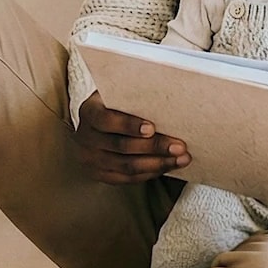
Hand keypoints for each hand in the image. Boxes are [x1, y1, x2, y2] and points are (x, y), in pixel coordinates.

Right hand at [74, 94, 189, 184]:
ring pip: (128, 166)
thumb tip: (166, 89)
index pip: (107, 120)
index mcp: (89, 112)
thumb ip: (134, 94)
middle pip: (122, 146)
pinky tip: (168, 166)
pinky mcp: (100, 175)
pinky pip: (128, 178)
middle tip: (180, 146)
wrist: (95, 126)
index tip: (152, 128)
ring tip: (182, 159)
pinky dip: (151, 173)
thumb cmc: (115, 104)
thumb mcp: (117, 94)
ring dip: (158, 164)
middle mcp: (86, 138)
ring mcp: (91, 159)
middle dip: (154, 147)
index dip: (129, 125)